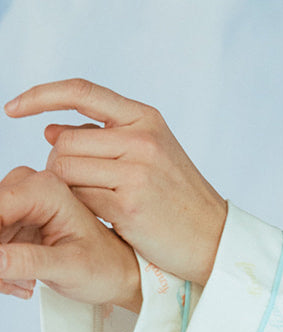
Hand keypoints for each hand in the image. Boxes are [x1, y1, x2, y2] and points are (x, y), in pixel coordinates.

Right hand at [0, 165, 141, 310]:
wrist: (118, 273)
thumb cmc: (105, 266)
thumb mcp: (69, 268)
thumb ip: (28, 261)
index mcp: (45, 189)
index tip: (2, 262)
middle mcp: (30, 189)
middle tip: (11, 280)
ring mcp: (21, 205)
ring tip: (24, 284)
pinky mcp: (16, 222)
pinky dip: (1, 267)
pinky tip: (24, 281)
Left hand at [4, 78, 226, 284]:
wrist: (213, 238)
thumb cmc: (176, 198)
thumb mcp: (150, 155)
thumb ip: (103, 139)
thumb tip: (49, 130)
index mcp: (145, 118)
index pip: (80, 92)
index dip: (40, 95)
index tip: (12, 108)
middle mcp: (141, 139)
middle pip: (64, 141)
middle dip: (60, 163)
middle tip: (81, 185)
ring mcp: (136, 172)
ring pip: (66, 170)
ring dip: (68, 188)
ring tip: (97, 201)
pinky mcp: (128, 206)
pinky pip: (79, 200)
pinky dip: (83, 209)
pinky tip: (106, 217)